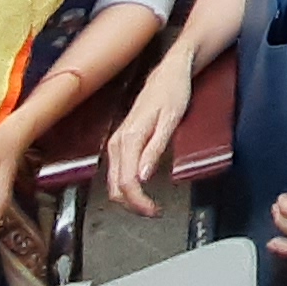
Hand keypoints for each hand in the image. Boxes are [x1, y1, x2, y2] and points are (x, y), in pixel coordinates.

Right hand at [102, 50, 192, 218]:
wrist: (169, 73)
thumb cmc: (173, 92)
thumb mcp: (171, 120)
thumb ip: (155, 148)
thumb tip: (143, 177)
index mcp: (129, 138)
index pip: (126, 181)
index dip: (138, 202)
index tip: (153, 211)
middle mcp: (117, 143)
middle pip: (115, 187)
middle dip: (132, 205)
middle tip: (154, 212)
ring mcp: (117, 143)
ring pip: (114, 182)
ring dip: (129, 198)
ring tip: (150, 205)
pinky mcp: (120, 143)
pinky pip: (117, 172)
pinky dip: (127, 187)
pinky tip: (141, 189)